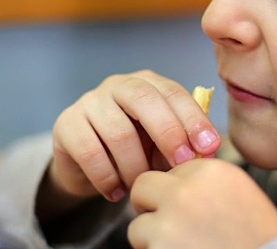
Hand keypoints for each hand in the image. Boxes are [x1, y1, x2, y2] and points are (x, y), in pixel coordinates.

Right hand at [48, 70, 220, 202]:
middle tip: (182, 164)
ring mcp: (88, 102)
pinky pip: (90, 153)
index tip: (210, 146)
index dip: (192, 118)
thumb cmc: (134, 151)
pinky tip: (116, 193)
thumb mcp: (161, 145)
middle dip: (168, 133)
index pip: (172, 91)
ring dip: (135, 166)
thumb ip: (183, 144)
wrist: (85, 166)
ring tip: (141, 188)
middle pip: (143, 99)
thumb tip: (208, 153)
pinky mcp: (66, 125)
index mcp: (146, 83)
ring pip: (118, 131)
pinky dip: (108, 178)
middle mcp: (116, 85)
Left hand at [128, 159, 276, 248]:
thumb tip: (175, 183)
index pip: (173, 170)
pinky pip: (142, 248)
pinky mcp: (159, 247)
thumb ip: (207, 183)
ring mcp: (170, 221)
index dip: (176, 191)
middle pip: (144, 185)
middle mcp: (187, 191)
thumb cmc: (260, 238)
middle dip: (149, 205)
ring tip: (181, 246)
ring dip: (153, 238)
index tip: (187, 208)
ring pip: (138, 224)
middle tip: (162, 223)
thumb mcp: (241, 195)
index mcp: (212, 171)